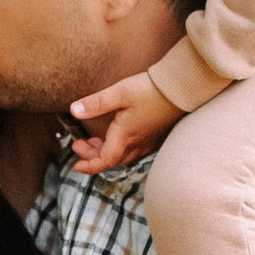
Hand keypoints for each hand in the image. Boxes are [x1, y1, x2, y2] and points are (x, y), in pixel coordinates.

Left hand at [68, 70, 184, 173]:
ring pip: (124, 157)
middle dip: (93, 156)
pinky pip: (136, 152)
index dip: (89, 166)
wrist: (181, 88)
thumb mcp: (119, 93)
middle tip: (80, 144)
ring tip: (95, 140)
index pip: (105, 161)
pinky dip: (121, 149)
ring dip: (107, 153)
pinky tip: (117, 136)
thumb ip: (96, 103)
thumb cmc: (151, 90)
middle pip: (112, 160)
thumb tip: (74, 111)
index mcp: (125, 136)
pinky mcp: (156, 136)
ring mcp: (148, 141)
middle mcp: (137, 143)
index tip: (76, 164)